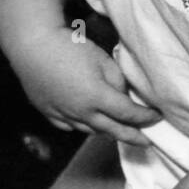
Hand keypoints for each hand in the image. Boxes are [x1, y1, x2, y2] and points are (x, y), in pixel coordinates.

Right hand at [12, 26, 160, 144]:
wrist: (31, 46)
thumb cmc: (70, 48)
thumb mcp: (103, 60)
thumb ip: (117, 82)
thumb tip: (123, 98)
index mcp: (97, 97)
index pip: (128, 113)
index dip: (144, 117)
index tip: (157, 118)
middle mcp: (80, 112)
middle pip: (111, 130)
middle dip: (132, 136)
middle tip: (147, 143)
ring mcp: (62, 114)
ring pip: (90, 130)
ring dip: (108, 132)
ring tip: (120, 132)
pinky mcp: (48, 112)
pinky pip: (70, 126)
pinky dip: (83, 127)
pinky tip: (90, 125)